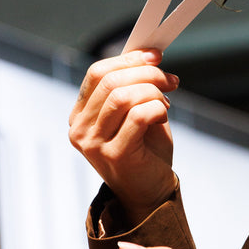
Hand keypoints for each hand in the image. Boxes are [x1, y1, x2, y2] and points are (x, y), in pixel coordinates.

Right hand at [68, 50, 178, 223]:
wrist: (150, 193)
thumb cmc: (145, 151)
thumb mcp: (134, 112)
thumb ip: (134, 86)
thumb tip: (148, 54)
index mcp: (80, 115)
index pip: (97, 73)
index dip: (128, 60)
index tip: (154, 55)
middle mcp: (79, 129)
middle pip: (110, 81)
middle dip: (146, 73)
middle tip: (169, 79)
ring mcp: (94, 144)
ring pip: (123, 96)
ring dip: (153, 92)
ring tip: (167, 102)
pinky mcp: (114, 155)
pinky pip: (138, 116)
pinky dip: (157, 109)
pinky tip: (163, 115)